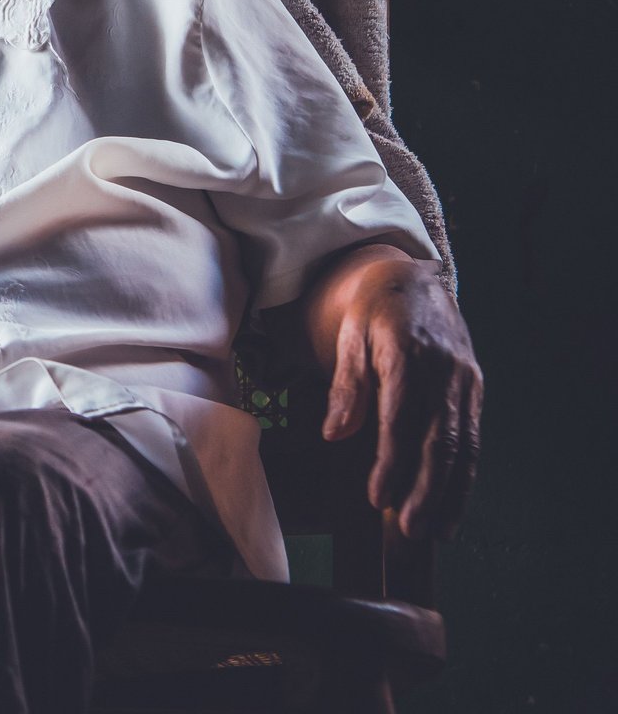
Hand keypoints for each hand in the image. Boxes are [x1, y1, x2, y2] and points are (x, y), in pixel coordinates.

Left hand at [315, 250, 482, 539]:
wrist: (415, 278)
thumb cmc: (372, 312)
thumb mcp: (348, 336)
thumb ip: (345, 385)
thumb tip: (335, 434)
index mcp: (406, 352)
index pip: (399, 416)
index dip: (390, 459)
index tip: (376, 496)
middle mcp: (444, 370)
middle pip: (438, 438)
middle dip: (425, 488)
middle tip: (408, 528)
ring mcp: (465, 381)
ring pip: (462, 445)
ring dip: (450, 492)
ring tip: (435, 532)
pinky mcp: (475, 390)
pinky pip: (473, 439)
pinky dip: (465, 477)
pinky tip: (452, 508)